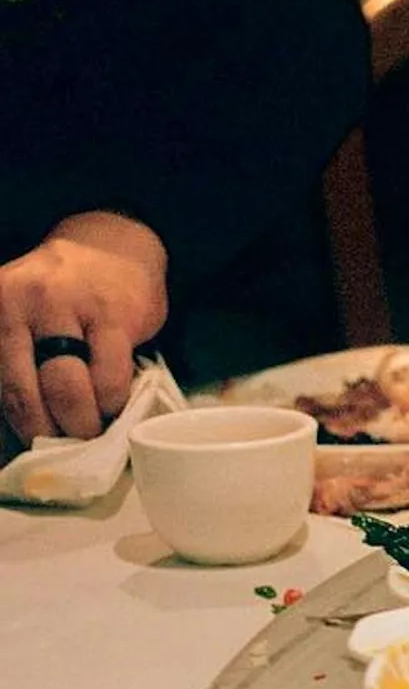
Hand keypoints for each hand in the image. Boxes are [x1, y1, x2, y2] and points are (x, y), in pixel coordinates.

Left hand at [0, 212, 169, 441]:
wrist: (114, 242)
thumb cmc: (65, 293)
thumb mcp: (23, 315)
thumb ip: (17, 356)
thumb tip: (27, 422)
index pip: (0, 385)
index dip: (21, 425)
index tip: (40, 445)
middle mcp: (19, 304)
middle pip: (26, 393)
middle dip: (50, 432)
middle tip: (69, 446)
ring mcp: (67, 307)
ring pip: (68, 389)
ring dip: (84, 422)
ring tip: (94, 430)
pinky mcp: (113, 314)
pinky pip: (111, 376)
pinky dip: (113, 400)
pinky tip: (116, 402)